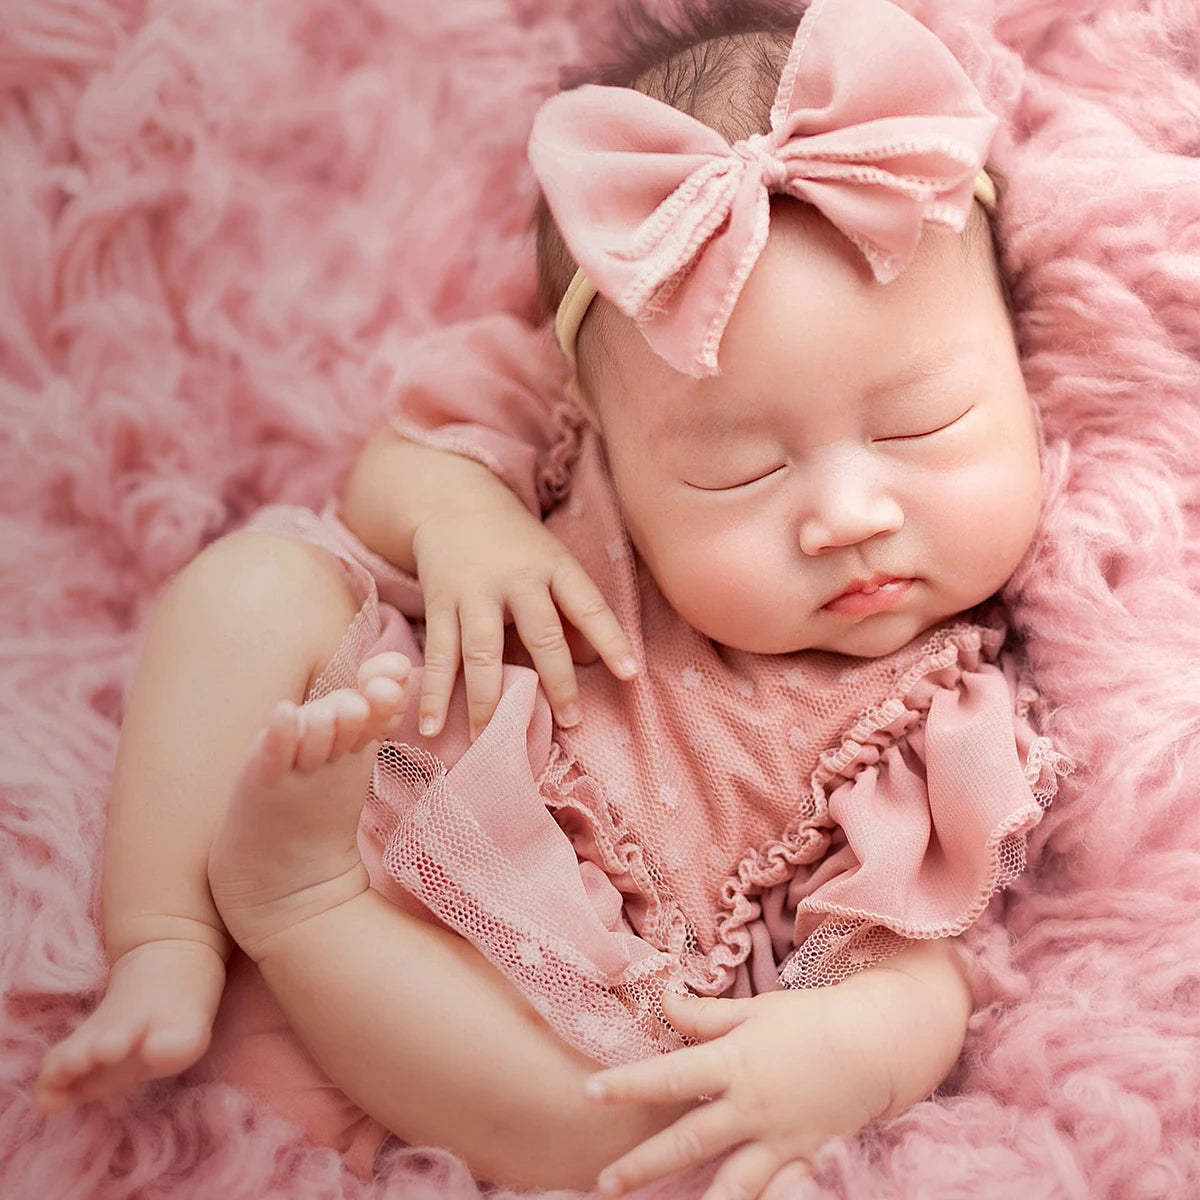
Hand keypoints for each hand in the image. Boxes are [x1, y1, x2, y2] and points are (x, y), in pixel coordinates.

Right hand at [411, 495, 636, 739]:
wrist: (454, 502)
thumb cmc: (517, 545)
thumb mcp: (553, 564)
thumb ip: (573, 611)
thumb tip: (593, 662)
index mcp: (553, 566)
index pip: (588, 605)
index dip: (611, 638)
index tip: (631, 674)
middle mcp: (516, 579)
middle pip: (540, 632)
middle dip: (557, 680)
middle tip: (569, 721)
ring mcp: (474, 593)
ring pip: (482, 651)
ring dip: (487, 699)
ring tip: (491, 739)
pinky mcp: (439, 604)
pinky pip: (438, 654)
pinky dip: (434, 693)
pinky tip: (433, 726)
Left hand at [584, 987, 895, 1199]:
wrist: (876, 1044)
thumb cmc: (810, 1019)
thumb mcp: (755, 1010)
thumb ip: (704, 1015)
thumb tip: (661, 1000)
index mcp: (734, 1063)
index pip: (669, 1077)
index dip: (627, 1085)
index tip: (589, 1094)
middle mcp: (751, 1107)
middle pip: (688, 1141)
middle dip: (644, 1165)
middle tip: (603, 1182)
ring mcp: (778, 1140)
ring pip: (730, 1184)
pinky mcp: (803, 1160)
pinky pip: (776, 1194)